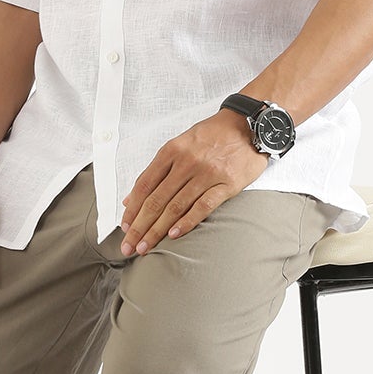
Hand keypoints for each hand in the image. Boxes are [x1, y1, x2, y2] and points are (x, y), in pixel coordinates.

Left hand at [119, 112, 269, 253]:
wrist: (248, 125)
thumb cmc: (212, 136)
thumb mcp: (179, 145)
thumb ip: (156, 171)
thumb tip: (131, 199)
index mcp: (171, 151)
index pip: (144, 185)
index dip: (132, 209)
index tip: (124, 227)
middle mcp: (186, 162)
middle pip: (156, 200)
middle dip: (139, 227)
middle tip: (129, 246)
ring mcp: (206, 173)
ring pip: (175, 206)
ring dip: (157, 230)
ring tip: (146, 248)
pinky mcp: (227, 184)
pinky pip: (203, 206)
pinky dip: (187, 222)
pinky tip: (174, 235)